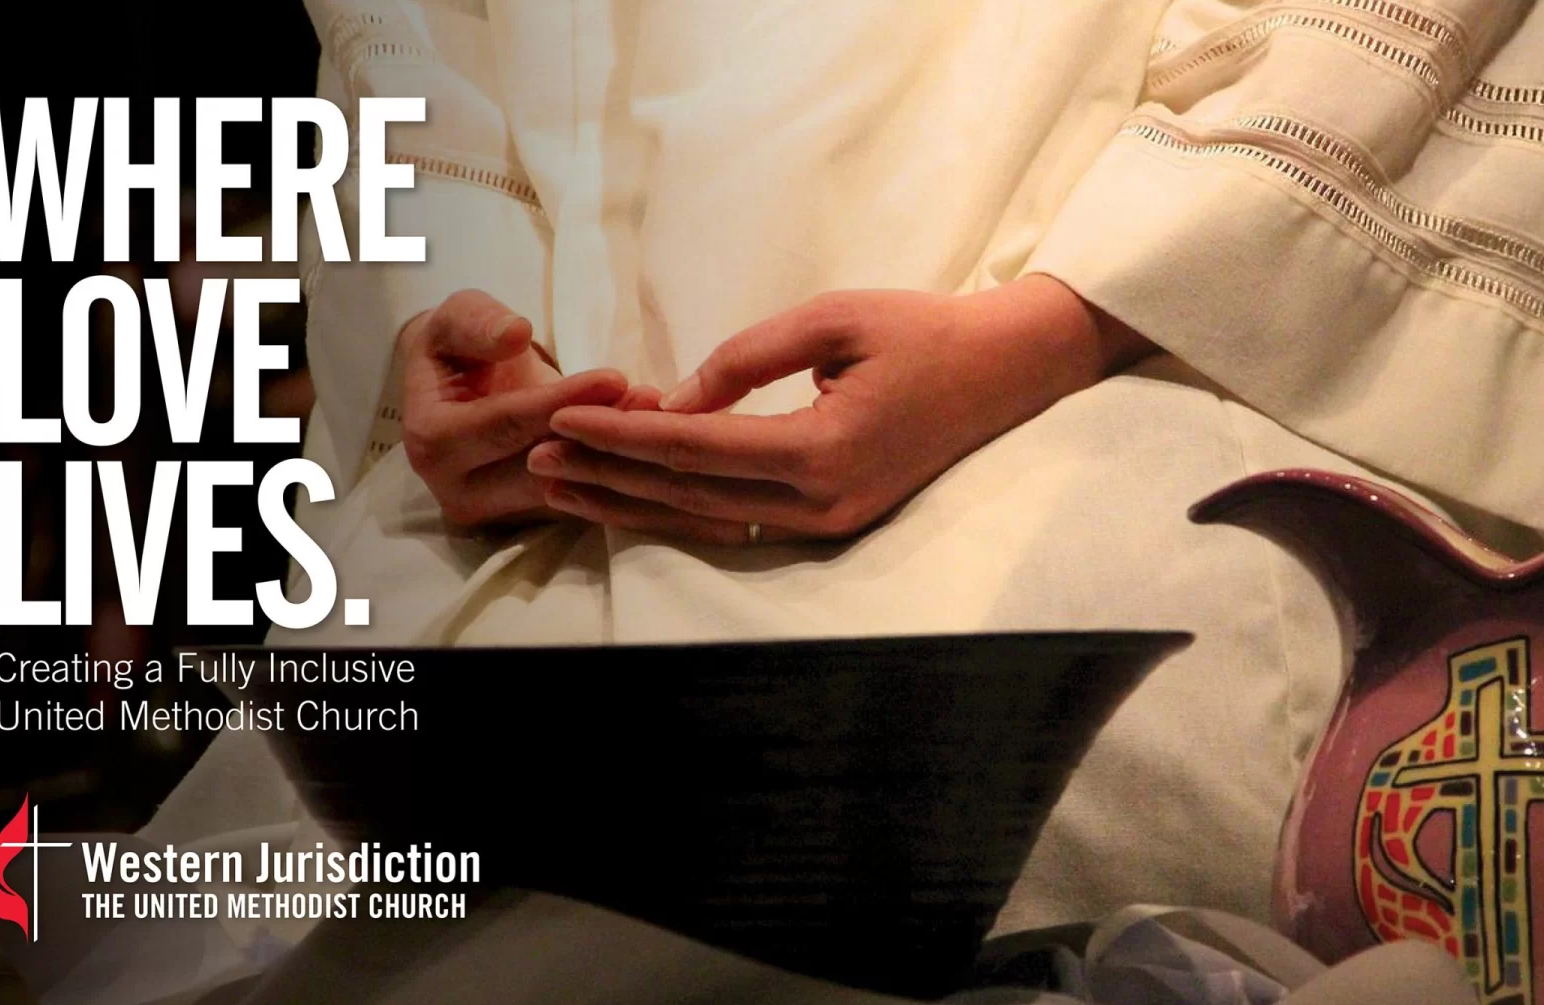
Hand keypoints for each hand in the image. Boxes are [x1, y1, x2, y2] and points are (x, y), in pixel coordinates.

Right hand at [398, 289, 646, 527]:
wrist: (459, 388)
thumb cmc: (460, 348)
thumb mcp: (457, 319)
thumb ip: (477, 322)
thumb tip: (514, 334)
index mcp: (432, 444)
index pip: (507, 426)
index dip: (562, 402)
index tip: (614, 378)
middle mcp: (460, 493)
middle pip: (542, 467)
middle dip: (600, 435)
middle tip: (652, 403)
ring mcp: (498, 517)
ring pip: (568, 488)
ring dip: (617, 455)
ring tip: (659, 416)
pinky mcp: (531, 523)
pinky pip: (582, 499)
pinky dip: (616, 469)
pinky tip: (650, 438)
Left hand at [531, 274, 1155, 544]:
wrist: (1005, 372)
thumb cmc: (923, 330)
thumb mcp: (833, 317)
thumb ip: (749, 359)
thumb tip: (676, 399)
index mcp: (822, 449)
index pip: (694, 449)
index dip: (621, 437)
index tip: (562, 420)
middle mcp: (822, 502)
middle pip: (690, 498)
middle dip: (610, 480)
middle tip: (538, 461)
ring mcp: (830, 522)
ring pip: (710, 521)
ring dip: (635, 504)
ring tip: (566, 487)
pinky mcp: (835, 522)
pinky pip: (740, 522)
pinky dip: (683, 508)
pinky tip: (635, 497)